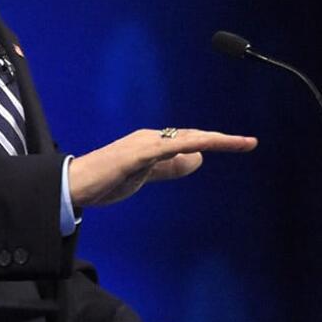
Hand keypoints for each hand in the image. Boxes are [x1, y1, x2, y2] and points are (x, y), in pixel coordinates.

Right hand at [68, 128, 256, 206]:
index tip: (238, 144)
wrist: (73, 185)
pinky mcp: (134, 156)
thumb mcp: (145, 176)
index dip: (214, 142)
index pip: (187, 141)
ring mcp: (141, 146)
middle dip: (221, 140)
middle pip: (191, 137)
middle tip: (249, 142)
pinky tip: (203, 147)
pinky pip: (165, 149)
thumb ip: (170, 168)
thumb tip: (199, 159)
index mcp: (150, 144)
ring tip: (238, 143)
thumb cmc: (104, 180)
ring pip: (184, 139)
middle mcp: (149, 139)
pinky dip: (186, 145)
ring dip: (212, 140)